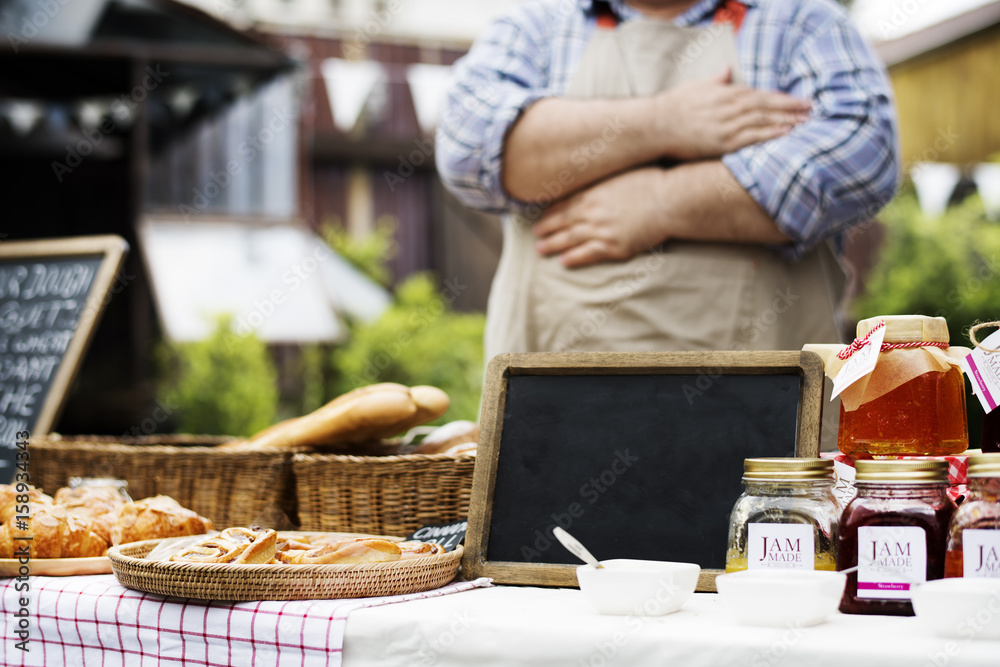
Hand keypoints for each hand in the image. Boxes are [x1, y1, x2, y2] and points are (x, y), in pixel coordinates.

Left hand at [533, 168, 667, 267]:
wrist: (669, 199)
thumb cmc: (650, 182)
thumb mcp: (620, 174)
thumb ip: (602, 182)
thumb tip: (592, 184)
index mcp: (593, 193)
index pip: (564, 204)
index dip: (550, 213)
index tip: (541, 217)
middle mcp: (592, 212)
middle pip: (562, 222)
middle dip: (546, 229)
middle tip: (534, 235)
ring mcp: (601, 230)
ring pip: (570, 239)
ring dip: (553, 245)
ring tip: (540, 249)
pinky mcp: (614, 246)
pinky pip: (589, 254)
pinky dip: (574, 258)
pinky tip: (563, 261)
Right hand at [653, 67, 810, 159]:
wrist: (656, 125)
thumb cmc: (674, 106)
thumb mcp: (697, 87)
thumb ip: (716, 80)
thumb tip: (727, 70)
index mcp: (725, 93)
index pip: (761, 94)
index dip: (783, 98)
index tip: (800, 101)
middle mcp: (729, 107)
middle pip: (767, 106)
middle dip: (791, 108)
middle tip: (811, 109)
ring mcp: (726, 125)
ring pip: (763, 120)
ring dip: (786, 121)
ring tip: (805, 123)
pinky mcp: (721, 142)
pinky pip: (751, 138)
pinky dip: (770, 134)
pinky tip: (785, 133)